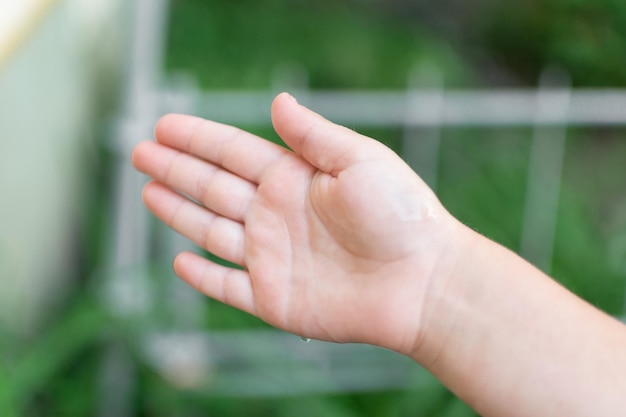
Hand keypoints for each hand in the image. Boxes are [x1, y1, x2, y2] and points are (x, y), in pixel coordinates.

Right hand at [132, 93, 460, 354]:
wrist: (422, 281)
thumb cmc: (400, 214)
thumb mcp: (359, 161)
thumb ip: (313, 136)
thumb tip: (278, 100)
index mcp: (295, 179)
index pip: (233, 153)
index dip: (198, 139)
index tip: (164, 125)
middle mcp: (278, 215)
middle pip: (213, 187)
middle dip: (175, 169)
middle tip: (140, 152)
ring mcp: (273, 257)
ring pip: (212, 231)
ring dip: (179, 212)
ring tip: (148, 192)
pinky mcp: (275, 298)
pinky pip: (227, 287)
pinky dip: (202, 276)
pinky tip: (181, 261)